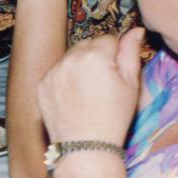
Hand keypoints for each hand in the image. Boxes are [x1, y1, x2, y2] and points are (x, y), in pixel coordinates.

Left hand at [37, 28, 145, 143]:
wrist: (85, 147)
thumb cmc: (113, 118)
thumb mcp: (131, 85)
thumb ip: (131, 52)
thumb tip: (135, 30)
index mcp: (95, 55)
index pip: (108, 39)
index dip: (116, 55)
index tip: (116, 74)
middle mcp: (70, 58)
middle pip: (87, 44)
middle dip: (96, 57)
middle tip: (102, 83)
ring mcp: (53, 71)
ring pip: (70, 57)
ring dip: (78, 66)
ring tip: (87, 92)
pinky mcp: (42, 84)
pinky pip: (56, 72)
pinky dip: (64, 79)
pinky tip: (73, 98)